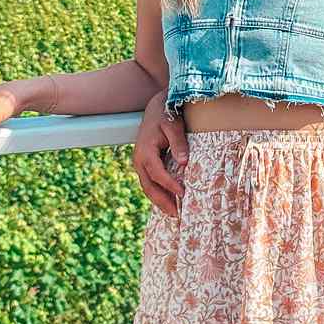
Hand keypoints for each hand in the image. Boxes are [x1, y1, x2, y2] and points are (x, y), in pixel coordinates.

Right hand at [133, 93, 187, 216]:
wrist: (157, 108)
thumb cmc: (167, 115)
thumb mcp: (174, 125)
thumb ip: (178, 142)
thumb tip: (184, 162)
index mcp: (145, 151)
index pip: (158, 173)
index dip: (170, 185)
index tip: (183, 194)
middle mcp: (139, 160)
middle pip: (149, 186)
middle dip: (162, 201)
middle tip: (177, 215)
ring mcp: (140, 164)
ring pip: (148, 187)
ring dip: (160, 201)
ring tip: (174, 214)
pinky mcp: (145, 165)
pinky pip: (150, 183)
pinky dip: (159, 194)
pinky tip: (170, 203)